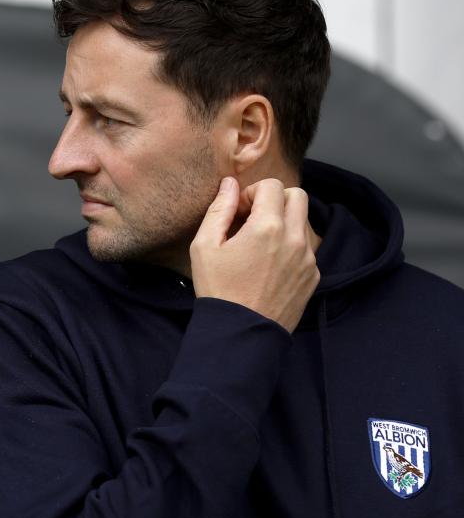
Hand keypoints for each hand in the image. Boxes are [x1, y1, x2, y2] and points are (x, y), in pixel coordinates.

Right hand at [189, 177, 320, 333]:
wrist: (241, 333)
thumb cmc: (219, 289)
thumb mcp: (205, 246)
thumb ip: (218, 209)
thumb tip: (229, 184)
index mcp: (268, 227)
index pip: (272, 186)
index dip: (252, 192)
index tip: (238, 212)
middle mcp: (295, 238)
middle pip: (297, 196)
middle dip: (275, 199)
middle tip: (253, 219)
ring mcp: (308, 258)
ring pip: (303, 222)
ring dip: (284, 222)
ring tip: (260, 244)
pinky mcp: (313, 276)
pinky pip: (307, 248)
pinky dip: (291, 246)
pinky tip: (269, 265)